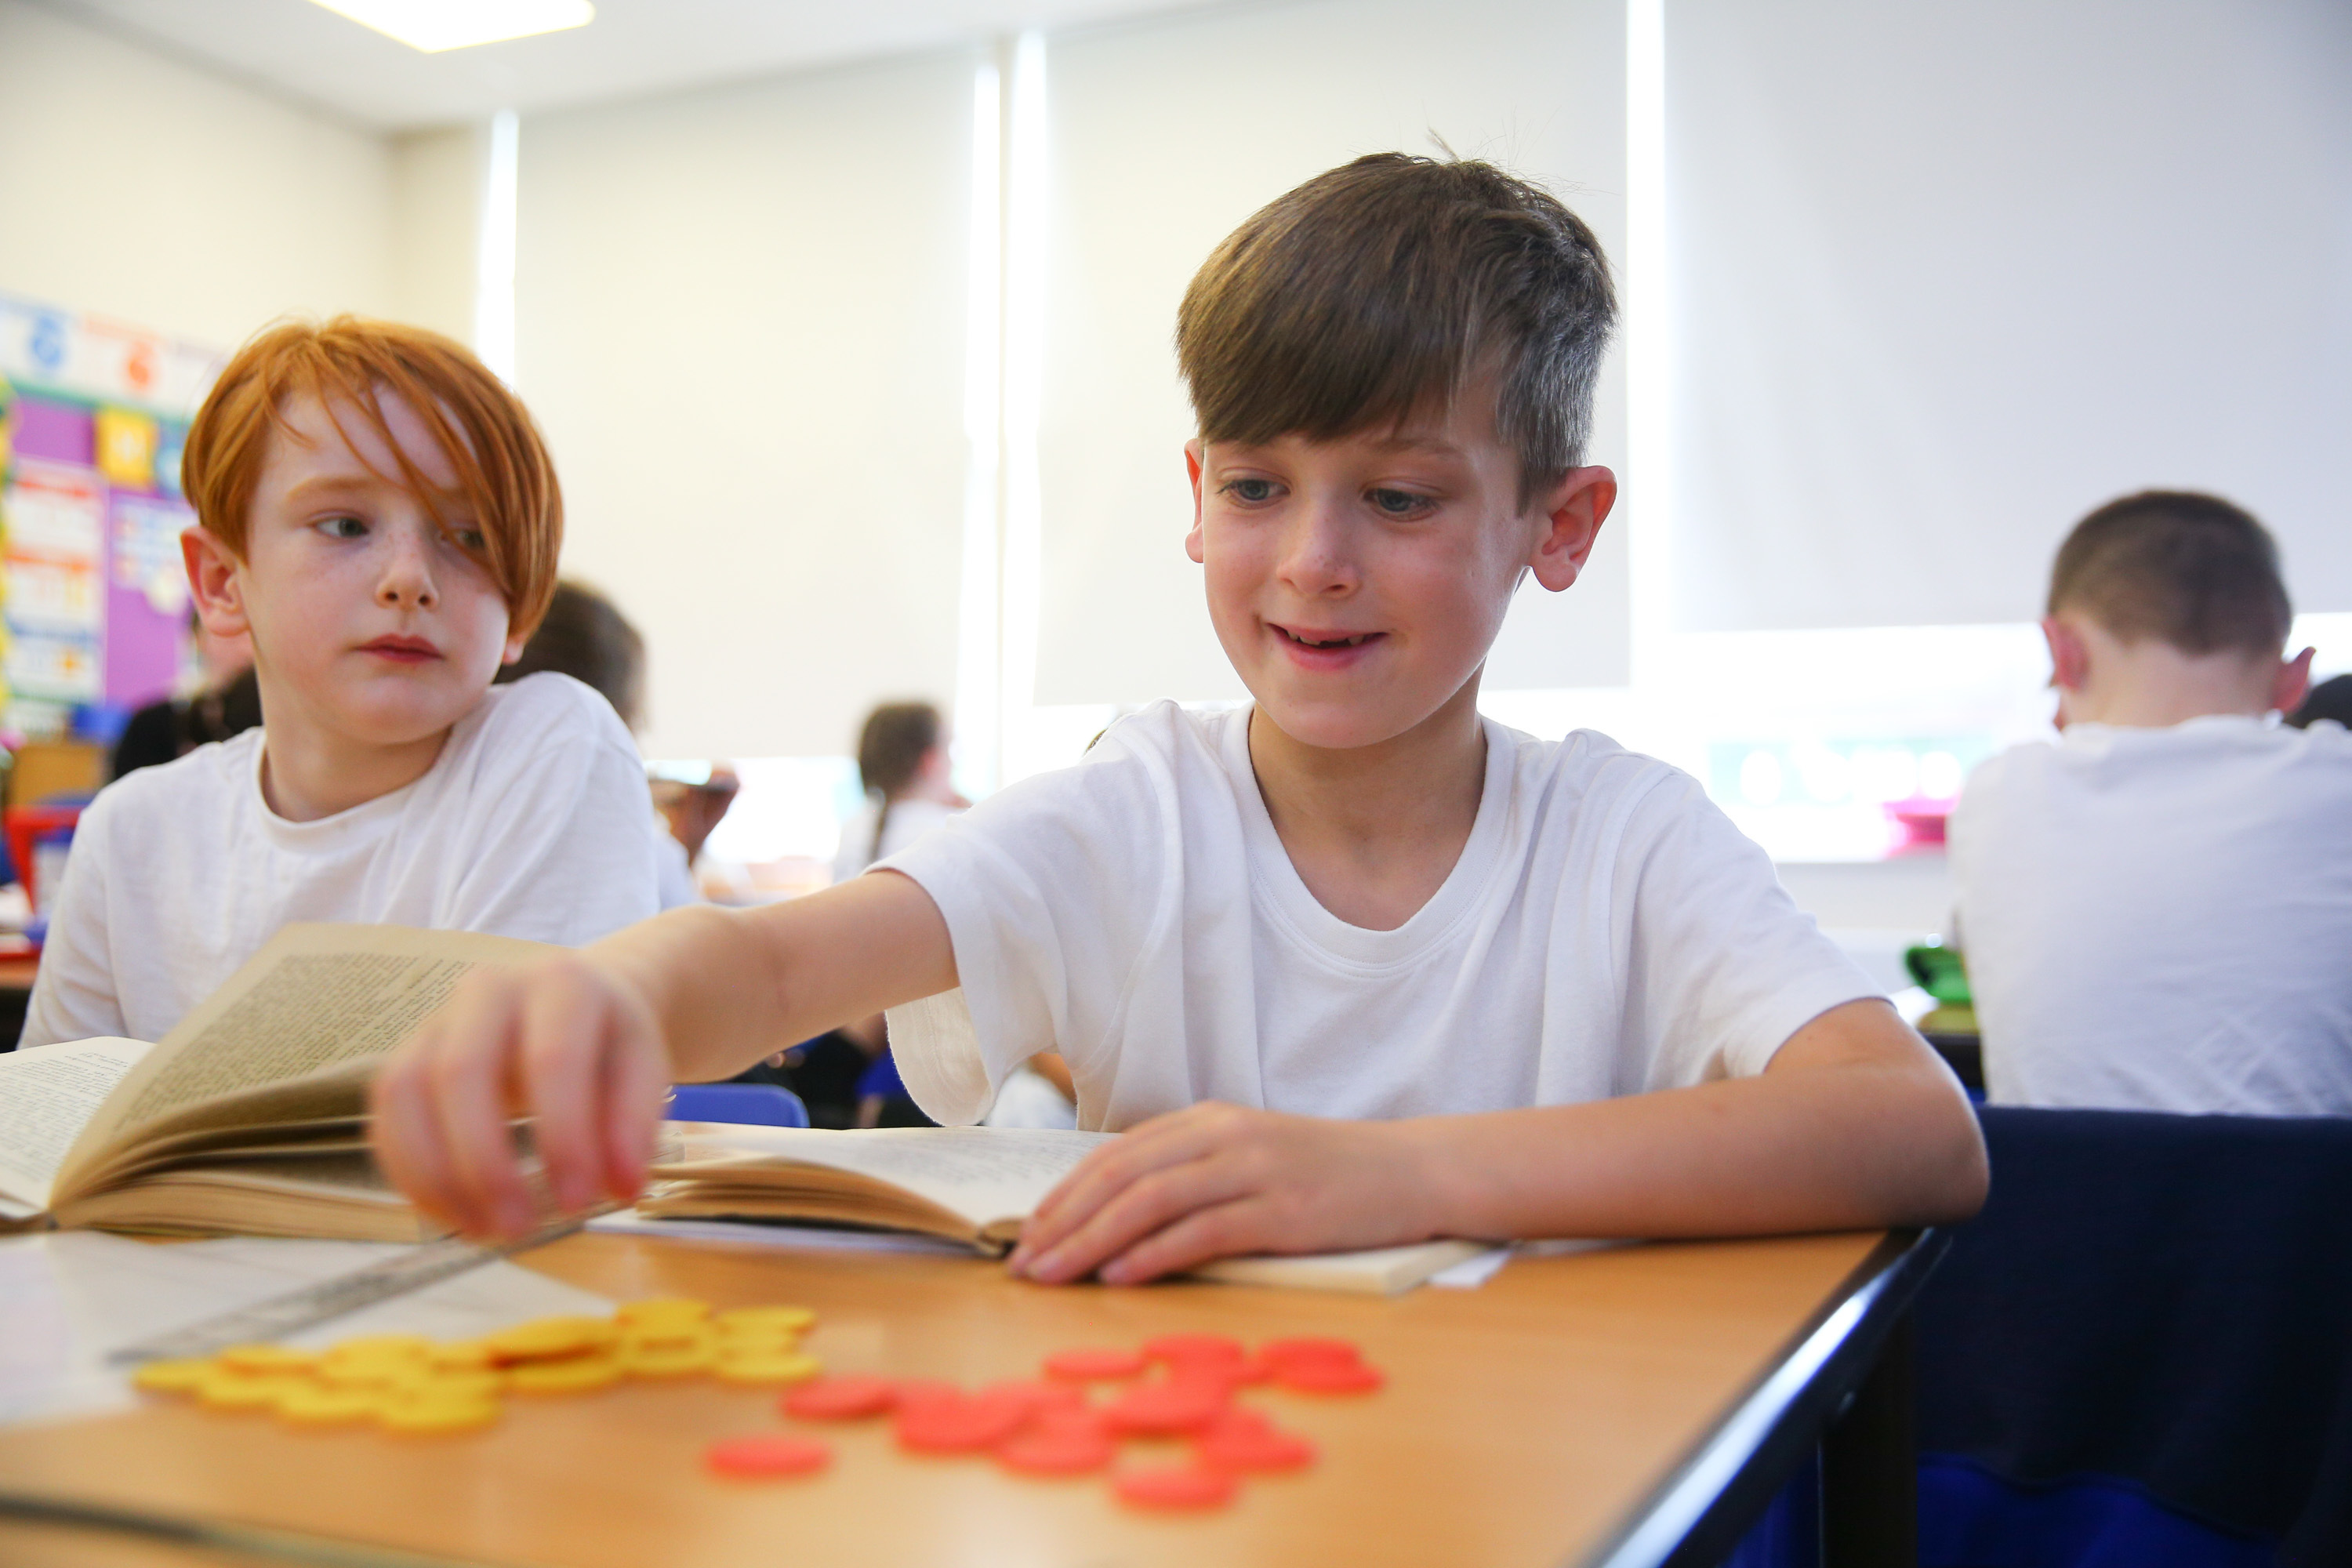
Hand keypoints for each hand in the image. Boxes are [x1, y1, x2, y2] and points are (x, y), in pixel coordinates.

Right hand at [368, 953, 671, 1241]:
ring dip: (438, 1176)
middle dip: (486, 1163)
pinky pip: (387, 1117)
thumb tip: (622, 1187)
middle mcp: (489, 990)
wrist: (574, 1004)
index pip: (553, 1058)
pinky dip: (412, 1174)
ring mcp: (437, 1020)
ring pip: (408, 1092)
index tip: (578, 1202)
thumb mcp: (642, 1069)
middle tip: (519, 1228)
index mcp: (561, 983)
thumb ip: (635, 1125)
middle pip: (462, 1071)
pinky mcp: (406, 1056)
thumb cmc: (607, 1043)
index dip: (562, 1136)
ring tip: (484, 1230)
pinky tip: (452, 1213)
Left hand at [1006, 1102, 1445, 1285]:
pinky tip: (1121, 1275)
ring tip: (1055, 1274)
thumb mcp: (1249, 1156)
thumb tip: (1116, 1219)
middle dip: (1064, 1223)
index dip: (1065, 1195)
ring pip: (1152, 1201)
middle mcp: (1223, 1136)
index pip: (1116, 1155)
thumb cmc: (1325, 1174)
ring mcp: (1254, 1171)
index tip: (1026, 1233)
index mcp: (1208, 1121)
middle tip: (1023, 1263)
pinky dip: (1156, 1253)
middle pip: (1122, 1177)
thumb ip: (1191, 1174)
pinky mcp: (1283, 1211)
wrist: (1411, 1170)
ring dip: (1093, 1241)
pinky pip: (1204, 1231)